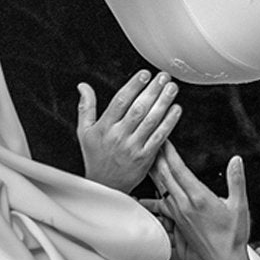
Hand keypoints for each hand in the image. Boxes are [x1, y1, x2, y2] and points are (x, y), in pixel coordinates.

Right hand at [76, 70, 180, 192]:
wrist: (105, 185)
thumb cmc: (95, 157)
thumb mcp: (84, 132)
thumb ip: (86, 107)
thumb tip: (83, 86)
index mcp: (104, 127)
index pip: (120, 101)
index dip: (134, 86)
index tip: (144, 74)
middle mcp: (119, 136)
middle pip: (138, 108)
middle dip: (152, 90)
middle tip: (163, 76)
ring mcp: (133, 147)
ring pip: (150, 121)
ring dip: (163, 103)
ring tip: (172, 88)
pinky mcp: (145, 157)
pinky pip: (159, 137)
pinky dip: (169, 122)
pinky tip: (176, 110)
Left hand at [151, 142, 250, 259]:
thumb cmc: (234, 235)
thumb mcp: (240, 206)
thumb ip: (236, 181)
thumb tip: (236, 160)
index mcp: (198, 198)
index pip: (179, 169)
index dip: (169, 152)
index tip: (164, 138)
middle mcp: (184, 205)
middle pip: (164, 176)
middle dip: (156, 156)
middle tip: (149, 140)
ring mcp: (178, 213)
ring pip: (160, 188)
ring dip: (152, 172)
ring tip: (144, 158)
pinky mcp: (177, 221)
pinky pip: (160, 205)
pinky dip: (151, 196)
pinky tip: (141, 194)